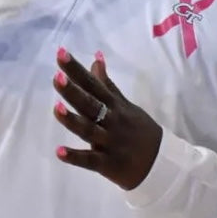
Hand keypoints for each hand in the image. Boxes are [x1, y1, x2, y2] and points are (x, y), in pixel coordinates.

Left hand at [50, 47, 163, 190]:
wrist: (160, 162)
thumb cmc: (138, 130)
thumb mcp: (124, 104)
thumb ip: (106, 83)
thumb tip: (96, 57)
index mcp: (115, 105)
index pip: (93, 84)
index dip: (77, 70)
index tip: (60, 54)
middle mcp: (111, 121)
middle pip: (91, 104)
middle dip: (74, 92)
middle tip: (57, 77)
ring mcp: (109, 143)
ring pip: (89, 130)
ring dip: (72, 120)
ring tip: (56, 108)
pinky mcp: (107, 164)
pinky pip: (90, 160)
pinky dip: (75, 157)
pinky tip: (59, 151)